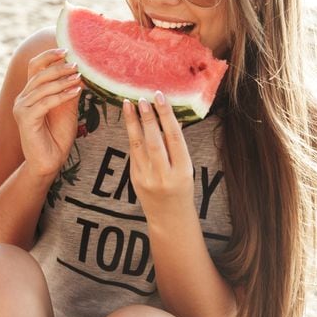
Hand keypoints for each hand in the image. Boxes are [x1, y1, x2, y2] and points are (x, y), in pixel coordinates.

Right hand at [13, 49, 82, 177]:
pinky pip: (45, 102)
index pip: (34, 66)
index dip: (48, 55)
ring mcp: (21, 108)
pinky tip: (76, 92)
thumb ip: (69, 90)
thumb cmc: (57, 135)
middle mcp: (22, 98)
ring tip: (79, 77)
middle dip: (58, 67)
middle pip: (38, 74)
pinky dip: (61, 95)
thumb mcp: (67, 108)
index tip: (67, 49)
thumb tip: (79, 71)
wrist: (49, 161)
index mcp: (30, 93)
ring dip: (62, 80)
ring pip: (42, 87)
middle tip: (77, 64)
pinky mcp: (25, 119)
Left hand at [122, 92, 194, 221]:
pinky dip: (132, 136)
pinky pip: (133, 153)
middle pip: (154, 140)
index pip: (174, 137)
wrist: (170, 218)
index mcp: (183, 170)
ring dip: (133, 122)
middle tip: (142, 98)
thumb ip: (177, 147)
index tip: (160, 97)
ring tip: (129, 104)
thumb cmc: (182, 189)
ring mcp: (147, 177)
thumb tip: (171, 117)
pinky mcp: (134, 179)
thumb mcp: (186, 169)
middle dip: (147, 117)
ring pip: (138, 145)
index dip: (166, 115)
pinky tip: (130, 122)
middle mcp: (164, 174)